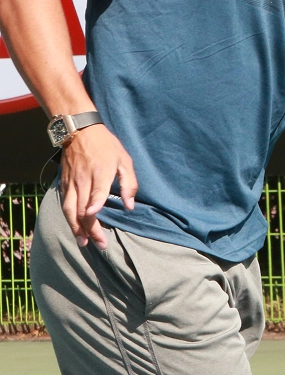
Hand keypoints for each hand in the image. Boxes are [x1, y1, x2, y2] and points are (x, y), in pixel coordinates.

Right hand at [60, 124, 137, 249]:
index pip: (96, 191)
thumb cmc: (106, 145)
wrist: (80, 130)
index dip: (94, 205)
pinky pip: (65, 205)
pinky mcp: (64, 183)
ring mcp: (72, 182)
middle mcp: (84, 179)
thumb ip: (129, 183)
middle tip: (101, 245)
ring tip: (84, 242)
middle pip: (83, 208)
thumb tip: (130, 206)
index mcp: (101, 171)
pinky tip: (75, 229)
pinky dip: (69, 219)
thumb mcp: (124, 159)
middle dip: (91, 229)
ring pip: (70, 210)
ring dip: (76, 228)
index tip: (94, 217)